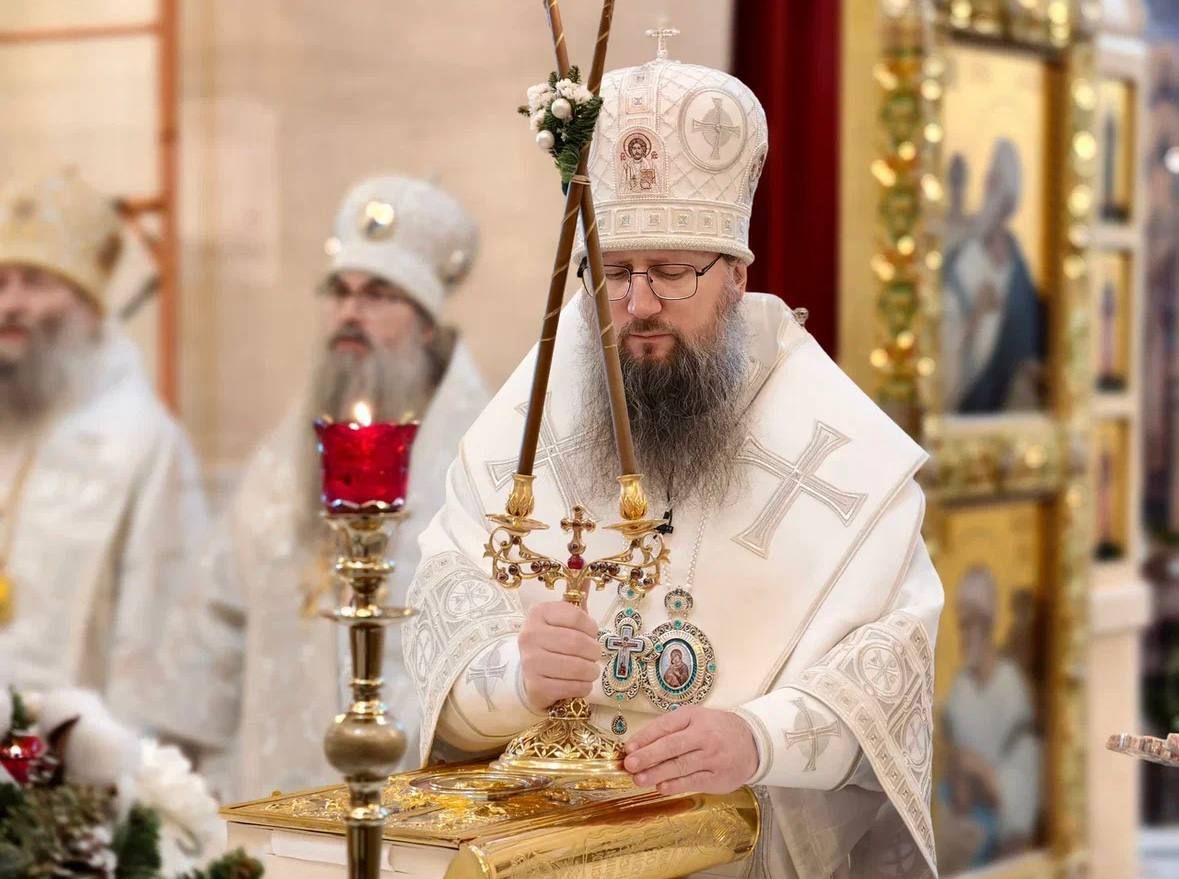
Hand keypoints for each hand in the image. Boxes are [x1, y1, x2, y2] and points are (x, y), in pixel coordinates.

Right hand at [518, 600, 599, 710]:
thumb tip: (585, 570)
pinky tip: (580, 683)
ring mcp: (531, 662)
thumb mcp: (562, 619)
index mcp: (538, 613)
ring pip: (577, 667)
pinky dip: (583, 687)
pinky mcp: (536, 686)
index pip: (577, 616)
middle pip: (578, 643)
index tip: (592, 633)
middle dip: (594, 651)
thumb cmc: (551, 642)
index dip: (592, 627)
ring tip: (590, 670)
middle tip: (594, 655)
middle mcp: (530, 635)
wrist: (526, 674)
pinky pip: (572, 687)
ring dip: (591, 671)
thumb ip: (575, 599)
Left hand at [623, 706, 758, 794]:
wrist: (752, 743)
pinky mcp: (718, 776)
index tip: (628, 748)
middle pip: (672, 746)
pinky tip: (661, 787)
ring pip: (681, 766)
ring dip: (657, 773)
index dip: (645, 737)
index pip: (665, 726)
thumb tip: (637, 745)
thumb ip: (668, 730)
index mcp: (694, 716)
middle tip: (630, 765)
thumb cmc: (714, 730)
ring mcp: (713, 757)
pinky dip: (675, 785)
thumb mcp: (694, 720)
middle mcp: (704, 735)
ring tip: (638, 779)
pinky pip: (693, 781)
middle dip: (648, 756)